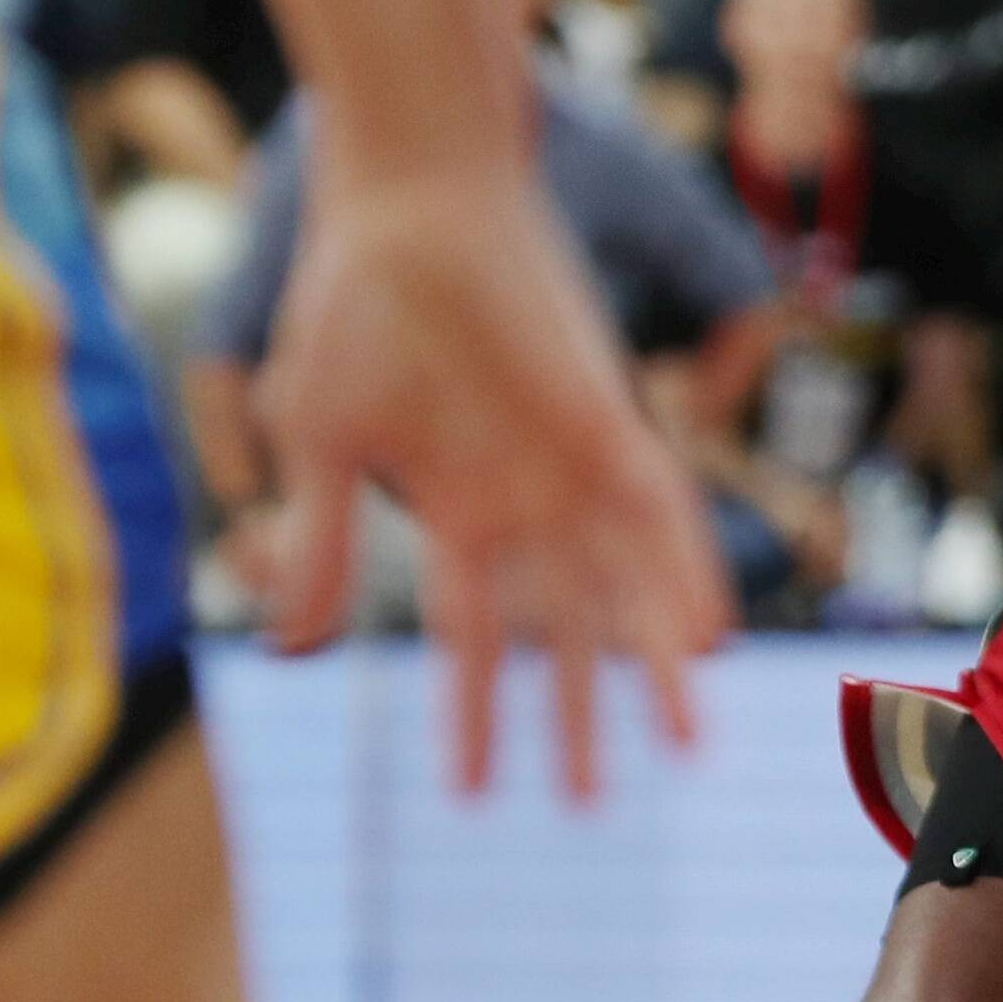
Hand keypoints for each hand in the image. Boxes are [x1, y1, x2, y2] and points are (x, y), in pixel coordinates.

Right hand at [254, 154, 728, 796]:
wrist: (410, 199)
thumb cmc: (355, 302)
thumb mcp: (318, 437)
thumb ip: (324, 540)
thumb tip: (298, 643)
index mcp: (454, 508)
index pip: (470, 635)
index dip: (471, 712)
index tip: (466, 793)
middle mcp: (524, 498)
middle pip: (561, 631)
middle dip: (573, 716)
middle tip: (585, 802)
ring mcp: (571, 461)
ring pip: (625, 587)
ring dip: (649, 667)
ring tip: (680, 750)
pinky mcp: (610, 415)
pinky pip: (662, 510)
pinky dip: (684, 573)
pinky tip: (704, 637)